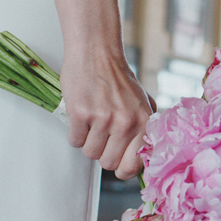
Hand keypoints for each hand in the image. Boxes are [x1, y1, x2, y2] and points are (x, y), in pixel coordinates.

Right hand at [60, 48, 151, 177]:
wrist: (97, 52)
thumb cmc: (118, 78)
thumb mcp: (143, 102)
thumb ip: (146, 129)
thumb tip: (146, 157)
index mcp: (143, 122)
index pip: (133, 167)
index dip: (122, 168)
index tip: (118, 162)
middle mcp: (125, 123)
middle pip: (108, 164)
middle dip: (103, 153)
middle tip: (103, 134)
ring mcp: (103, 119)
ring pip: (90, 154)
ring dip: (88, 141)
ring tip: (93, 121)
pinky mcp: (81, 114)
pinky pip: (75, 141)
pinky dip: (76, 132)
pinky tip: (82, 115)